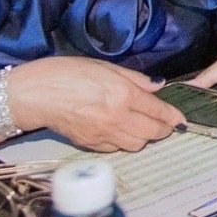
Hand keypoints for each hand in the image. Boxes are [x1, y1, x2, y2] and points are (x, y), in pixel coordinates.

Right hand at [7, 56, 183, 153]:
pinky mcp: (90, 145)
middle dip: (163, 130)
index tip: (180, 119)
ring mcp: (103, 135)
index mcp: (123, 95)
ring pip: (136, 145)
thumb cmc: (68, 74)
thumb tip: (158, 85)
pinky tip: (120, 132)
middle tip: (165, 124)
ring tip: (142, 127)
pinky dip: (123, 143)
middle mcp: (117, 118)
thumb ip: (135, 79)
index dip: (173, 116)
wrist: (36, 94)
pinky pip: (116, 149)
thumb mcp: (105, 67)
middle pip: (152, 133)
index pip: (158, 111)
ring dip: (144, 138)